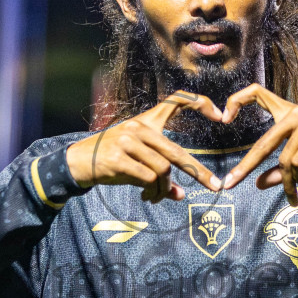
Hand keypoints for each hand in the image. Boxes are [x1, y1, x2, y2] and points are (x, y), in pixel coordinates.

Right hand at [66, 91, 223, 202]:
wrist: (76, 162)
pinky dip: (153, 192)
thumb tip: (180, 195)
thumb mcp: (137, 160)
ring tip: (157, 196)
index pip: (177, 101)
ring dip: (164, 189)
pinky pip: (148, 179)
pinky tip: (147, 197)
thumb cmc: (111, 160)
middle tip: (215, 186)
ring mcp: (128, 142)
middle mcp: (138, 128)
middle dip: (199, 172)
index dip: (201, 104)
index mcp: (146, 121)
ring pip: (163, 170)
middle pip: (176, 152)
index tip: (221, 116)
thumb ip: (160, 174)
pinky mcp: (118, 159)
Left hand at [218, 84, 297, 205]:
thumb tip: (257, 184)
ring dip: (287, 184)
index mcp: (289, 113)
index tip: (224, 119)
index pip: (257, 93)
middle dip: (245, 166)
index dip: (237, 101)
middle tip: (230, 184)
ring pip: (284, 161)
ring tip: (294, 196)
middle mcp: (296, 113)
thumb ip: (280, 171)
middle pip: (263, 143)